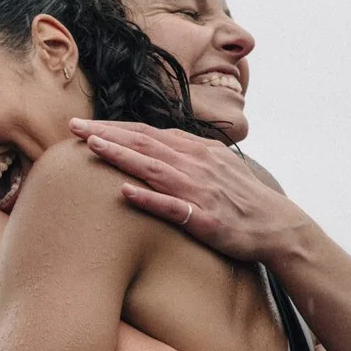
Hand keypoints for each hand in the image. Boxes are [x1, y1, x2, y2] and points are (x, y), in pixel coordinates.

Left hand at [68, 118, 311, 262]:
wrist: (277, 225)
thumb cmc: (239, 198)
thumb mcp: (213, 165)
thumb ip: (183, 153)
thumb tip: (151, 144)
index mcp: (196, 150)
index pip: (147, 133)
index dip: (113, 127)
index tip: (82, 124)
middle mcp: (196, 164)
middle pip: (144, 143)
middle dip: (106, 133)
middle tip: (72, 127)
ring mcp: (200, 190)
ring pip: (154, 168)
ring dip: (122, 155)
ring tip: (92, 147)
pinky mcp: (206, 218)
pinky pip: (173, 207)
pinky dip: (149, 198)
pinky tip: (126, 191)